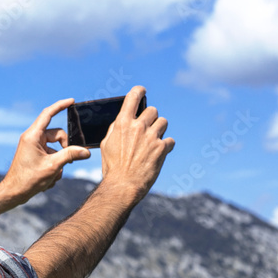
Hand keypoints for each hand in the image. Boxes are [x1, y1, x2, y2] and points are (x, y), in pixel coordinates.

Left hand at [0, 98, 91, 212]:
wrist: (14, 193)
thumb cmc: (28, 179)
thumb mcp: (53, 167)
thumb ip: (70, 155)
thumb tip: (86, 151)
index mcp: (33, 136)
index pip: (48, 114)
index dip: (60, 106)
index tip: (71, 101)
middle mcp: (32, 138)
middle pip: (57, 136)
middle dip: (65, 149)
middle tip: (67, 163)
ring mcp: (33, 147)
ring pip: (56, 149)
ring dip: (58, 163)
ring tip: (51, 176)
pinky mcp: (35, 156)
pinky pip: (51, 156)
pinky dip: (53, 167)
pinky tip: (47, 180)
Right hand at [98, 86, 174, 203]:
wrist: (124, 185)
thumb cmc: (112, 167)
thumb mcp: (107, 144)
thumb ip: (116, 129)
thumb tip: (123, 120)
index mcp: (122, 123)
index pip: (133, 97)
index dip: (139, 91)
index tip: (142, 91)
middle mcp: (138, 126)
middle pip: (152, 110)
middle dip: (151, 118)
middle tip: (147, 128)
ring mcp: (152, 137)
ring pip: (163, 122)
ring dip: (160, 129)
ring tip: (153, 140)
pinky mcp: (162, 148)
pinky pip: (170, 141)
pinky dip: (166, 146)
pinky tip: (159, 153)